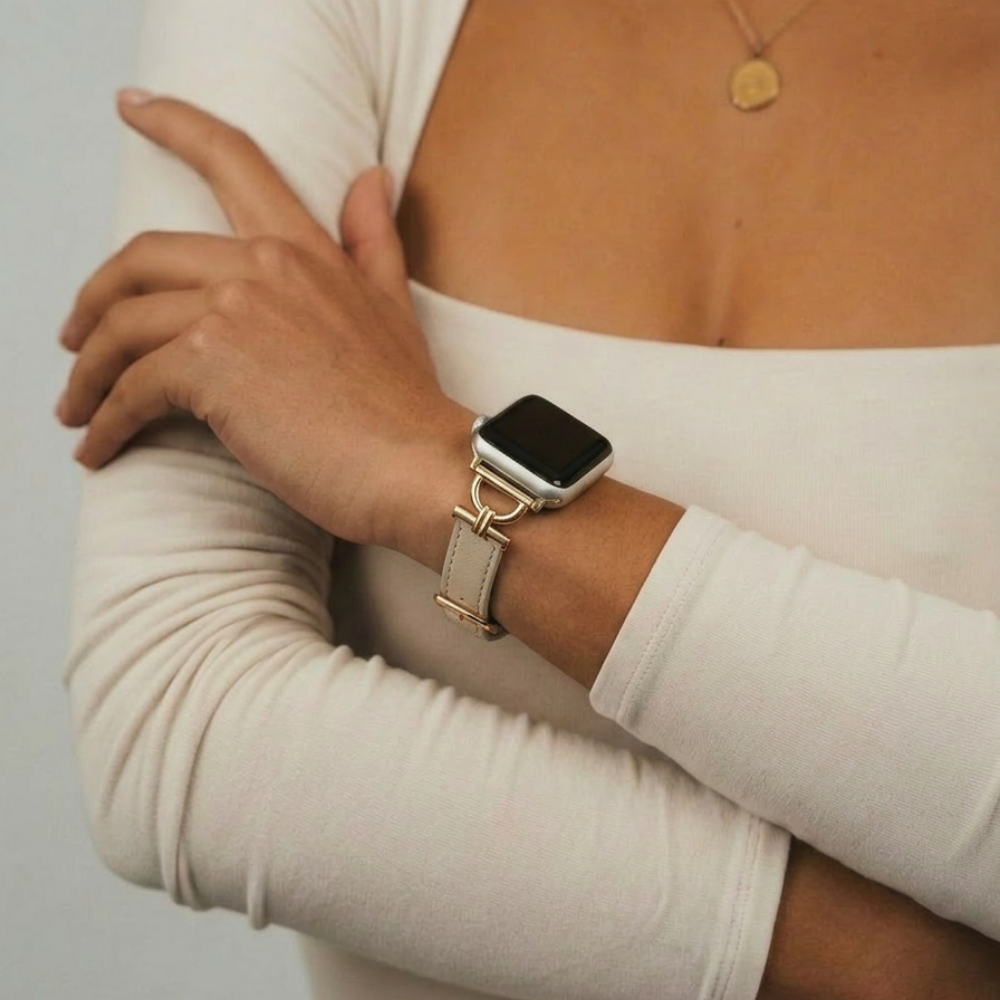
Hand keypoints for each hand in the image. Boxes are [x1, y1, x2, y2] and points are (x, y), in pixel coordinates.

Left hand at [56, 91, 471, 550]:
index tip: (132, 108)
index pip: (233, 161)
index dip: (174, 124)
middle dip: (93, 298)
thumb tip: (373, 177)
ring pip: (122, 325)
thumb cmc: (405, 404)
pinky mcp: (210, 368)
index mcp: (303, 250)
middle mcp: (262, 266)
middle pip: (142, 256)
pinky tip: (101, 446)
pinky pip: (131, 385)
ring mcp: (234, 312)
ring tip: (80, 407)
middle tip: (78, 334)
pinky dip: (106, 419)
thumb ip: (373, 239)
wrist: (416, 465)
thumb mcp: (394, 305)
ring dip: (88, 372)